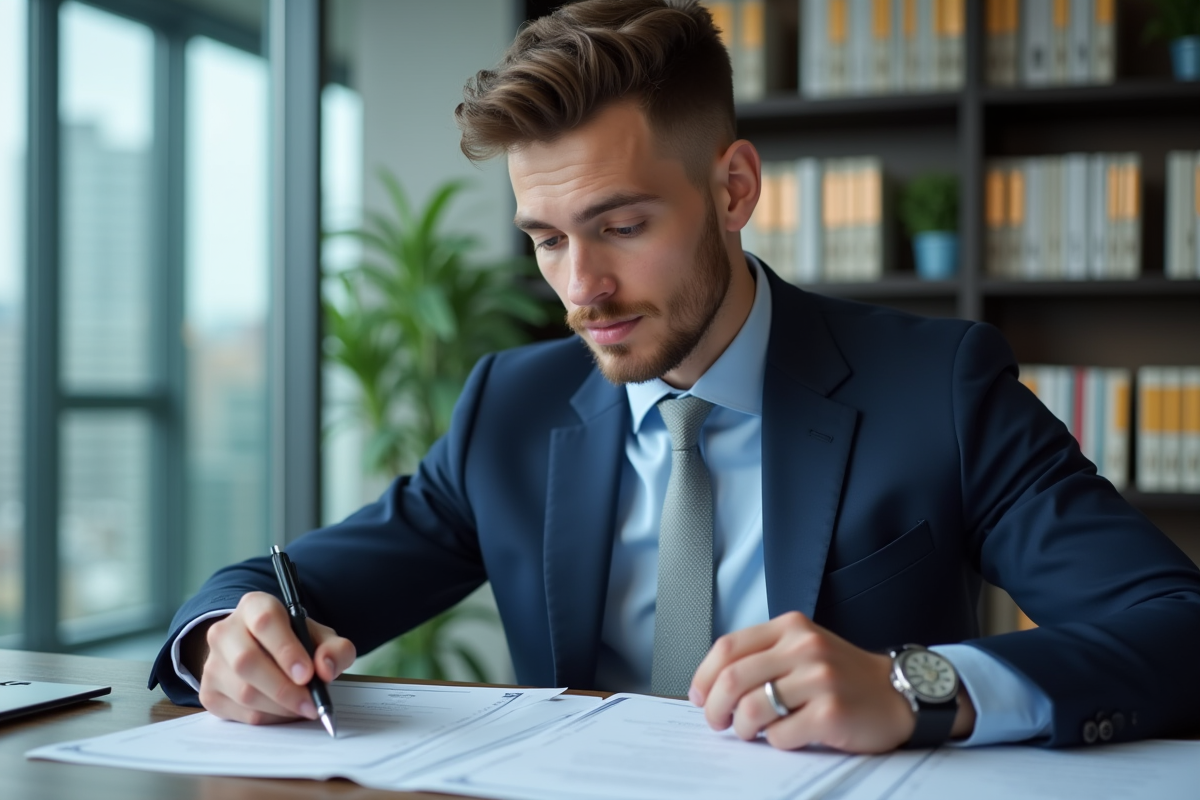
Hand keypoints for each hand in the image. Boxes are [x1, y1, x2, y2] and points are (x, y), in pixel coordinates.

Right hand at [191, 591, 355, 724]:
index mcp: (254, 606)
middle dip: (284, 689)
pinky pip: (238, 712)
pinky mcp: (208, 691)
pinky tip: (284, 711)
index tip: (308, 674)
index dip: (286, 650)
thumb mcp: (321, 637)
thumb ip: (335, 649)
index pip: (265, 622)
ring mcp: (211, 662)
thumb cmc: (294, 642)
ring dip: (279, 707)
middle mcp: (225, 630)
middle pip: (246, 661)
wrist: (263, 652)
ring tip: (303, 707)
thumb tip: (325, 668)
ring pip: (243, 691)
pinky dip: (267, 718)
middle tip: (311, 704)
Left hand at [688, 612, 974, 752]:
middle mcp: (804, 647)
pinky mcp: (831, 712)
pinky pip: (781, 735)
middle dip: (715, 708)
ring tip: (750, 732)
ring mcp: (819, 678)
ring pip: (752, 709)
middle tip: (717, 722)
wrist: (897, 693)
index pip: (728, 647)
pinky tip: (788, 736)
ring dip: (742, 729)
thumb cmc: (843, 675)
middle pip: (733, 679)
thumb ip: (763, 656)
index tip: (698, 696)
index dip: (704, 676)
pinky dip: (776, 742)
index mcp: (790, 627)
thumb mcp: (803, 649)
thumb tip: (710, 684)